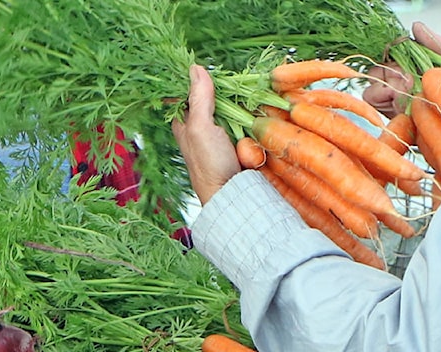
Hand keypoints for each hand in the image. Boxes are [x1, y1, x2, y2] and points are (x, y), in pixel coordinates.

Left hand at [172, 64, 240, 204]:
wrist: (234, 195)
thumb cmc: (210, 166)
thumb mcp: (200, 128)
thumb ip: (199, 98)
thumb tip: (195, 68)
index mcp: (185, 123)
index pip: (188, 91)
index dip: (197, 79)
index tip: (211, 69)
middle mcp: (202, 127)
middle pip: (215, 96)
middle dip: (227, 93)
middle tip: (236, 89)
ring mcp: (223, 134)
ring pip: (234, 107)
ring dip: (241, 106)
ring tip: (247, 107)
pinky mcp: (240, 141)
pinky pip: (247, 121)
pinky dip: (252, 119)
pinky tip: (255, 118)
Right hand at [362, 22, 440, 117]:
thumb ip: (436, 43)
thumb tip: (415, 26)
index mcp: (414, 70)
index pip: (389, 59)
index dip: (393, 58)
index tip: (405, 62)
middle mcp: (402, 87)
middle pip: (376, 74)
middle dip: (390, 74)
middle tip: (409, 80)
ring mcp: (396, 105)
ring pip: (371, 92)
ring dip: (388, 89)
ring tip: (410, 92)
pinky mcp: (396, 122)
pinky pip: (377, 110)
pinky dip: (387, 104)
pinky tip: (405, 105)